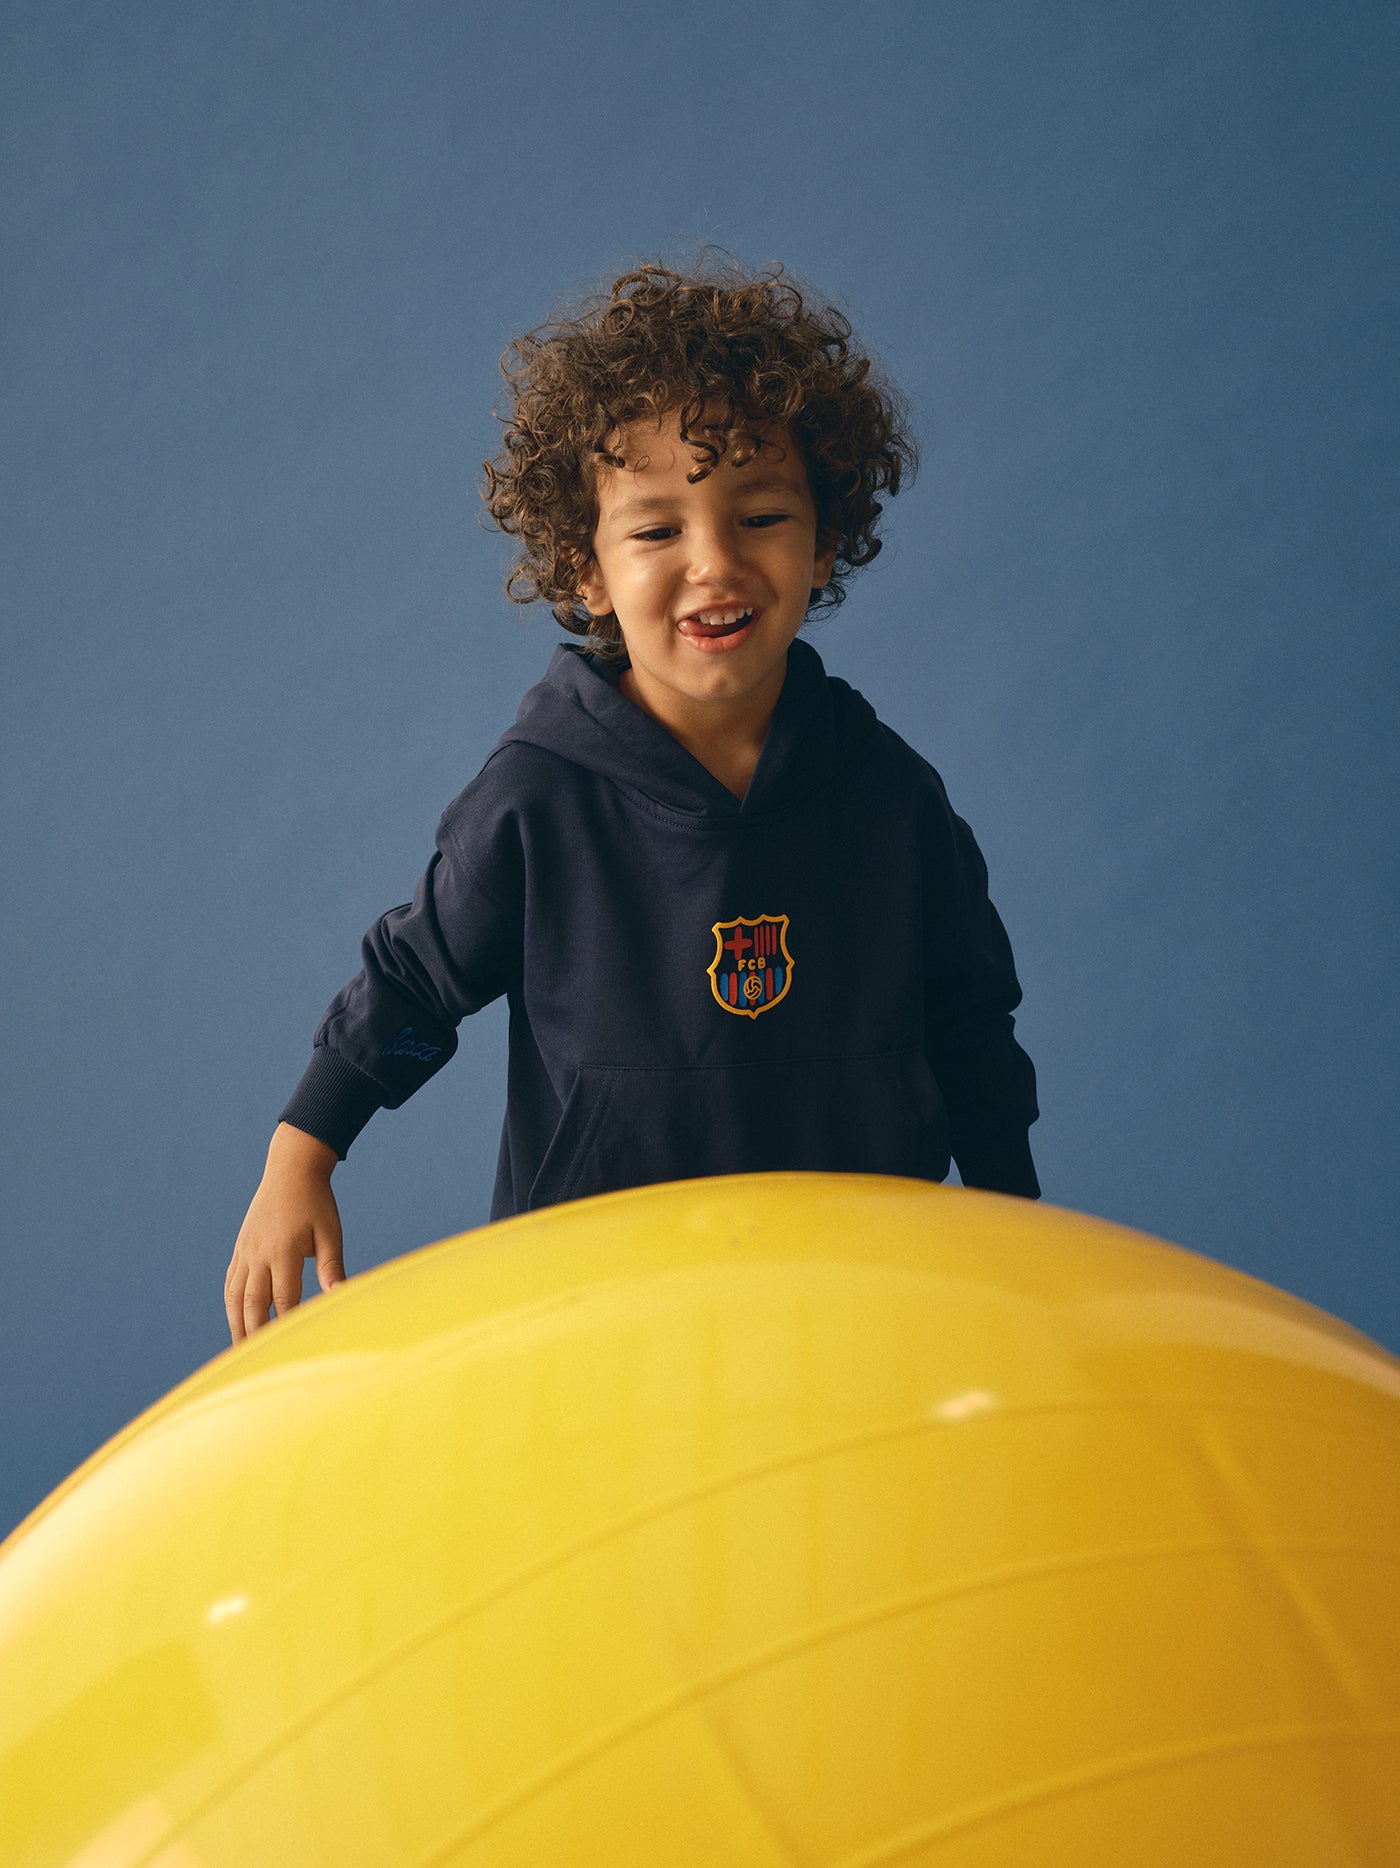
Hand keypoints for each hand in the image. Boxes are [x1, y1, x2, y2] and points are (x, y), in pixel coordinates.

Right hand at [225, 1124, 344, 1343]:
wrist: (291, 1168)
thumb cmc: (317, 1202)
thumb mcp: (330, 1232)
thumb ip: (332, 1268)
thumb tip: (340, 1298)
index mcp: (283, 1252)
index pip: (283, 1300)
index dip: (287, 1325)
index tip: (292, 1348)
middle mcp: (258, 1254)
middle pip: (252, 1305)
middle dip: (254, 1336)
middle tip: (256, 1365)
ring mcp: (245, 1251)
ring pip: (235, 1297)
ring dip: (237, 1326)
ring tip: (240, 1352)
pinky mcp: (240, 1248)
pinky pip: (230, 1282)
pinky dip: (232, 1304)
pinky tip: (236, 1319)